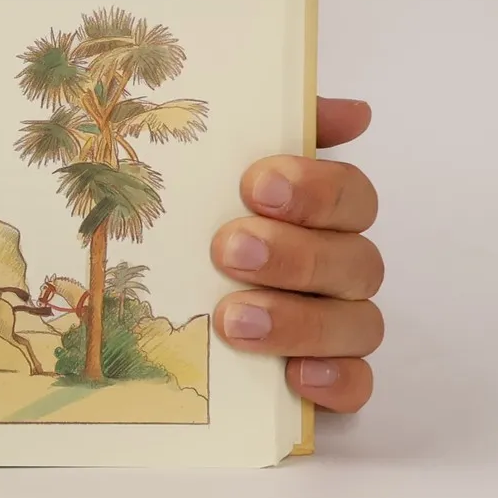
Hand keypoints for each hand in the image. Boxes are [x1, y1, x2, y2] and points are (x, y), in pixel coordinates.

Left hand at [212, 97, 381, 413]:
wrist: (139, 307)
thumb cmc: (183, 223)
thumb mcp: (199, 166)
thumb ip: (258, 127)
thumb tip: (348, 111)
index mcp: (315, 214)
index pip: (351, 194)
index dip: (316, 188)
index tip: (258, 185)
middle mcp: (334, 267)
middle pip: (356, 259)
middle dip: (294, 255)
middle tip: (228, 250)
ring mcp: (333, 326)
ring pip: (358, 323)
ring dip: (300, 321)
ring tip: (233, 319)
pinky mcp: (324, 380)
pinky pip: (357, 386)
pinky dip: (336, 382)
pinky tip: (295, 376)